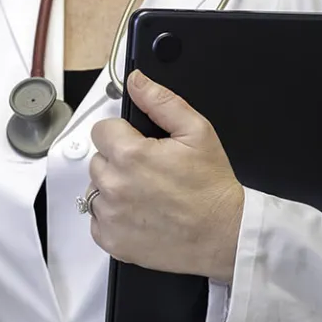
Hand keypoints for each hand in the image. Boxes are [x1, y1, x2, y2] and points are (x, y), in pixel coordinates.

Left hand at [86, 69, 244, 281]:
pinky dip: (113, 218)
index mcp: (130, 155)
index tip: (140, 146)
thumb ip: (162, 101)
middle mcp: (113, 185)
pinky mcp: (111, 240)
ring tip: (146, 195)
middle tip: (150, 173)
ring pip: (95, 191)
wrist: (226, 235)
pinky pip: (97, 221)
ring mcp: (110, 216)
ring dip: (114, 190)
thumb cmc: (213, 187)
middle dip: (119, 162)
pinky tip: (140, 215)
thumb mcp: (197, 132)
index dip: (122, 135)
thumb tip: (137, 81)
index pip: (102, 131)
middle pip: (98, 160)